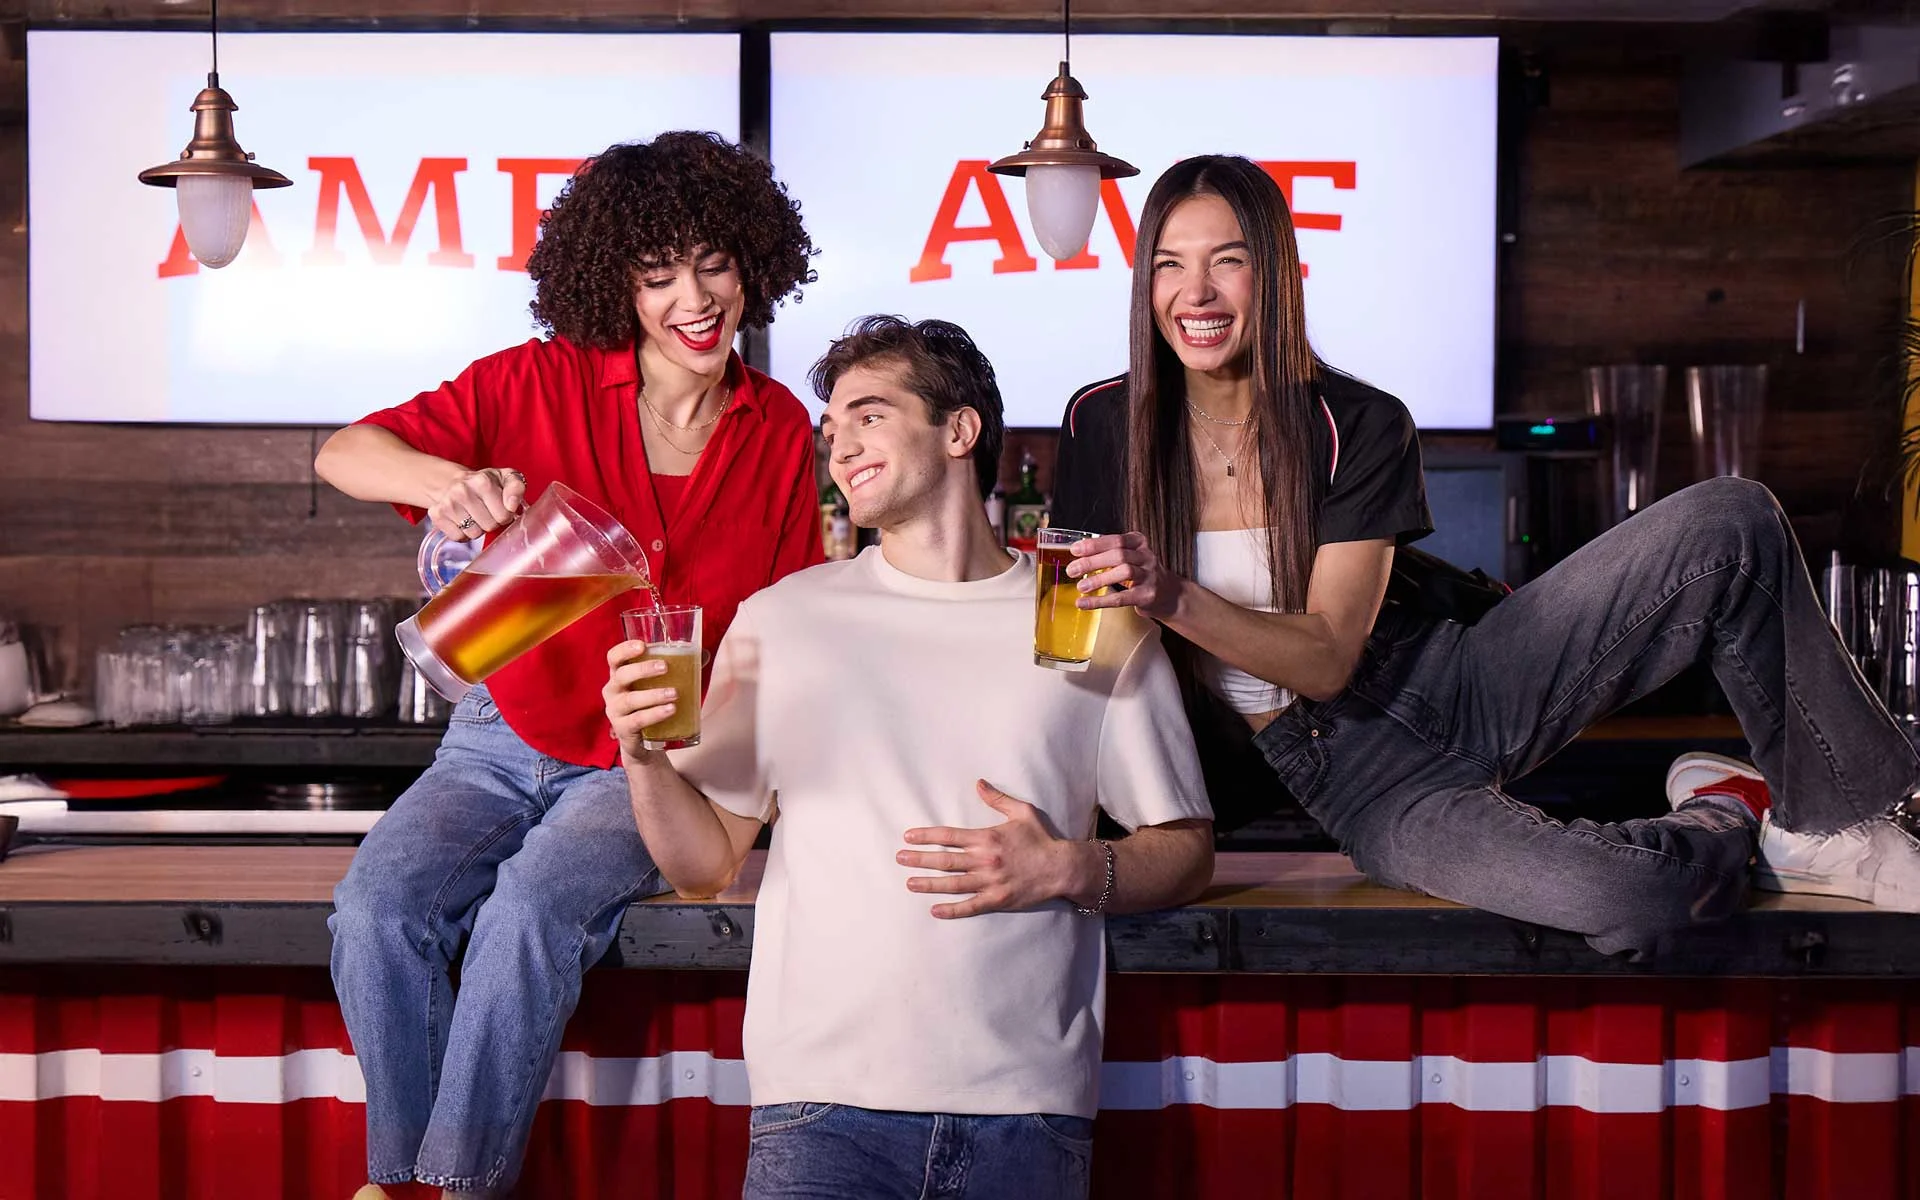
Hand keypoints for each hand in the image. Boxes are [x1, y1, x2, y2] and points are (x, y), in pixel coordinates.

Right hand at [427, 467, 526, 541]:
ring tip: (474, 515)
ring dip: (477, 528)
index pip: (504, 515)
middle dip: (492, 522)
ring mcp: (447, 503)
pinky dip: (463, 533)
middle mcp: (462, 491)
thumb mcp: (506, 478)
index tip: (500, 506)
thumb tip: (512, 505)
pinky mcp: (436, 514)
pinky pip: (458, 537)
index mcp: (482, 481)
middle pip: (489, 526)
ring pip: (474, 534)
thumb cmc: (485, 483)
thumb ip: (516, 488)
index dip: (505, 514)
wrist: (453, 482)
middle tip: (487, 511)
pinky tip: (462, 520)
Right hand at [603, 640, 676, 762]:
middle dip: (643, 669)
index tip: (643, 645)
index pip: (614, 657)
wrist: (641, 742)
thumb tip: (705, 654)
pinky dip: (654, 714)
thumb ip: (679, 668)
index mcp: (619, 674)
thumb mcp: (658, 685)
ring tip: (675, 693)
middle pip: (622, 675)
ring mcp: (616, 711)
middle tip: (665, 667)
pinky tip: (670, 710)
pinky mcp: (623, 729)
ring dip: (654, 695)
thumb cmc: (648, 704)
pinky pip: (638, 720)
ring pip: (631, 699)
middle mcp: (613, 691)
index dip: (625, 649)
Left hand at [897, 780, 1085, 918]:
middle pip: (944, 860)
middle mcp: (985, 860)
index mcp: (987, 837)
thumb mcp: (1022, 812)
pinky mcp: (998, 899)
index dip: (926, 836)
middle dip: (919, 859)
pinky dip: (952, 910)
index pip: (949, 836)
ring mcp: (990, 882)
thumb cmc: (1041, 839)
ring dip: (928, 884)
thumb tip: (978, 783)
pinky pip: (970, 907)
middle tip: (900, 858)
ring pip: (952, 884)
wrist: (1062, 867)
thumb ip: (997, 799)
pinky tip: (934, 910)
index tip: (908, 837)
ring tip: (909, 883)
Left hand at [1068, 532, 1184, 621]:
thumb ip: (1108, 554)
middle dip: (1092, 561)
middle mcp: (1146, 556)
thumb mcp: (1129, 557)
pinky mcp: (1147, 595)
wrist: (1169, 594)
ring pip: (1124, 572)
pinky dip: (1101, 601)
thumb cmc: (1141, 573)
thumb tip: (1077, 557)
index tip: (1075, 550)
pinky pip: (1122, 598)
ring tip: (1081, 586)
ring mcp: (1149, 575)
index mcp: (1138, 543)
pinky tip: (1085, 603)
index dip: (1094, 544)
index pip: (1115, 540)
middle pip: (1118, 555)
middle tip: (1072, 569)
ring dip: (1099, 579)